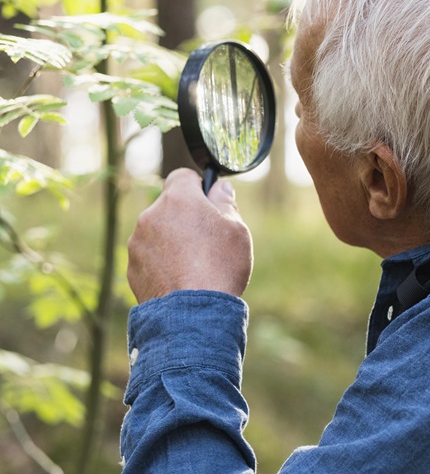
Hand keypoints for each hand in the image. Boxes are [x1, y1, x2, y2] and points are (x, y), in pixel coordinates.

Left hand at [127, 168, 252, 303]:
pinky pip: (149, 256)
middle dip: (186, 217)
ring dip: (172, 240)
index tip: (209, 203)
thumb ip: (226, 202)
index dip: (198, 187)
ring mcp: (138, 243)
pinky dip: (162, 262)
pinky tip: (181, 278)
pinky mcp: (132, 268)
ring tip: (195, 264)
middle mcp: (151, 215)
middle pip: (169, 206)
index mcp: (178, 199)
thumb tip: (219, 188)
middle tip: (207, 239)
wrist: (193, 314)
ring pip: (158, 232)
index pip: (182, 176)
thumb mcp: (236, 229)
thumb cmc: (220, 267)